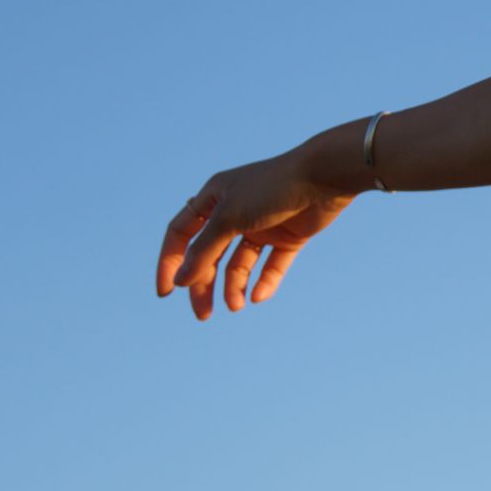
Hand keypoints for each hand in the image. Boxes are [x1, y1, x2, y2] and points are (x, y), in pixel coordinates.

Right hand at [157, 149, 356, 320]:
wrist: (324, 176)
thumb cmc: (272, 188)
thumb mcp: (229, 218)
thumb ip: (204, 249)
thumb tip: (180, 280)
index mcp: (213, 199)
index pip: (181, 234)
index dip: (170, 262)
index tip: (166, 292)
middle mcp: (235, 212)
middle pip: (209, 255)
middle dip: (204, 284)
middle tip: (203, 314)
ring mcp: (263, 225)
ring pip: (240, 263)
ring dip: (234, 286)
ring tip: (236, 306)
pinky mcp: (289, 236)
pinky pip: (272, 265)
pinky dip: (265, 281)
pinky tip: (258, 296)